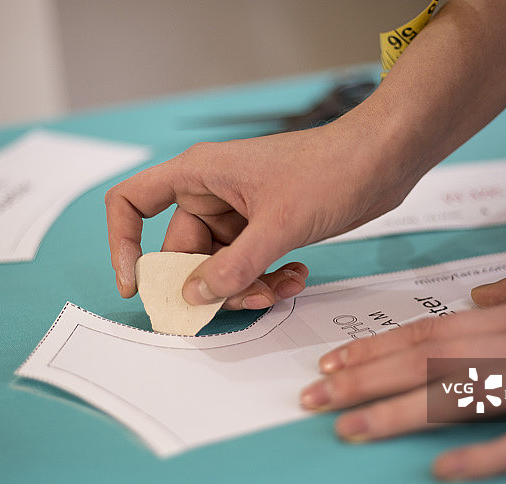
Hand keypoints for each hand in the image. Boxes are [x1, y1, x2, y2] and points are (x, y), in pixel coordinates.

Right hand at [105, 117, 415, 308]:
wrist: (383, 158)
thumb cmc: (331, 170)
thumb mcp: (277, 225)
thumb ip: (233, 267)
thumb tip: (194, 297)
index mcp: (198, 176)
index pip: (132, 202)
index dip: (122, 244)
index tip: (136, 286)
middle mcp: (212, 194)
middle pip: (182, 252)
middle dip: (209, 285)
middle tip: (241, 303)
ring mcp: (239, 211)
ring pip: (219, 265)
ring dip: (246, 286)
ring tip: (281, 289)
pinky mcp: (265, 225)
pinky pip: (248, 263)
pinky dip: (266, 277)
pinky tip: (295, 277)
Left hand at [300, 272, 505, 479]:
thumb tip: (469, 302)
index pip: (424, 333)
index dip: (373, 349)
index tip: (331, 364)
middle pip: (425, 363)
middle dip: (364, 380)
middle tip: (314, 396)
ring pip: (461, 398)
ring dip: (399, 414)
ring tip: (349, 429)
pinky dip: (486, 456)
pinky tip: (444, 468)